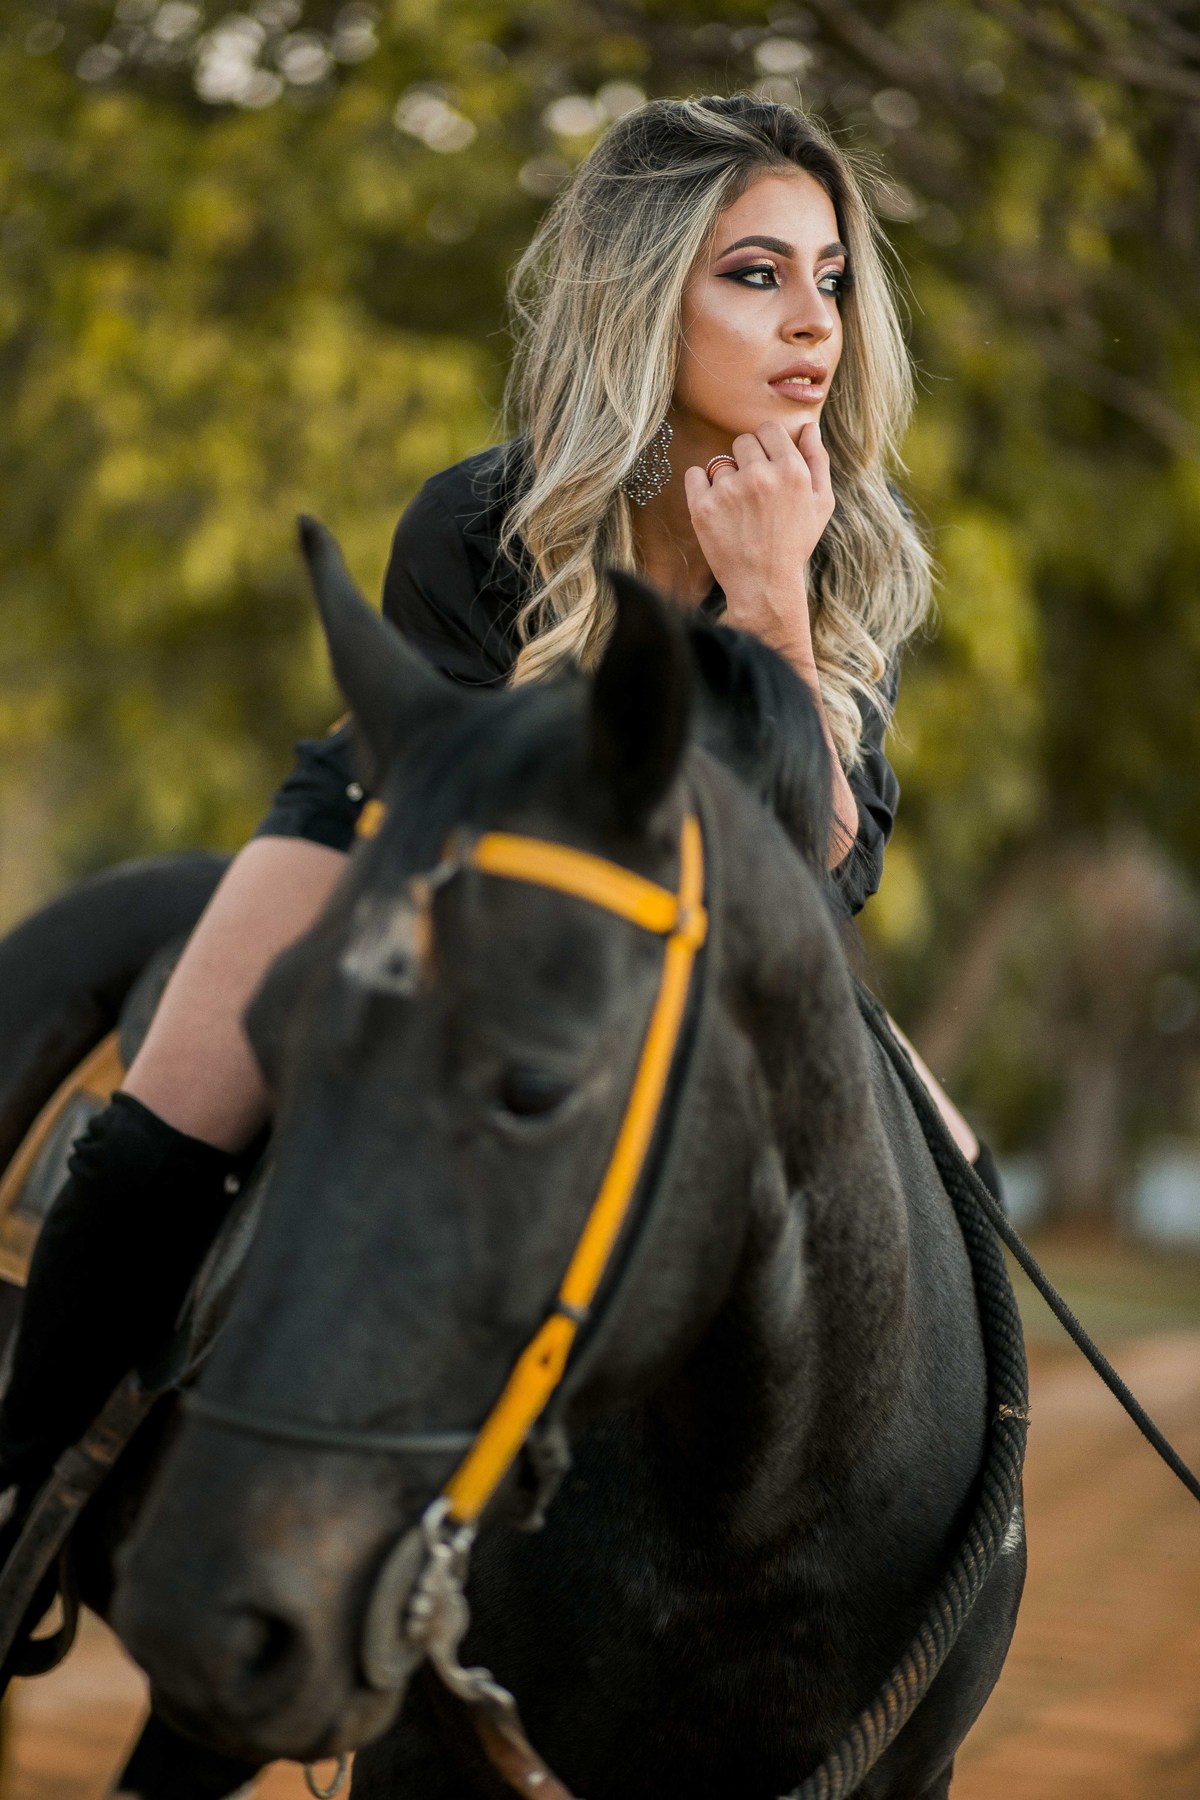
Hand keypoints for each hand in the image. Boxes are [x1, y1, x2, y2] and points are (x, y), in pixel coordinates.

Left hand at [682, 419, 833, 666]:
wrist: (764, 585)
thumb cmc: (794, 543)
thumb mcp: (821, 503)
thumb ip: (817, 460)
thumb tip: (809, 425)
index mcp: (791, 470)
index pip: (769, 429)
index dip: (767, 446)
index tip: (766, 466)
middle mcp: (760, 475)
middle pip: (743, 441)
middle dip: (747, 461)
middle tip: (753, 493)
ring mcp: (729, 490)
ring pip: (720, 463)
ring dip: (726, 481)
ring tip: (738, 511)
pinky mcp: (702, 506)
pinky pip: (694, 475)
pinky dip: (700, 487)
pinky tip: (716, 508)